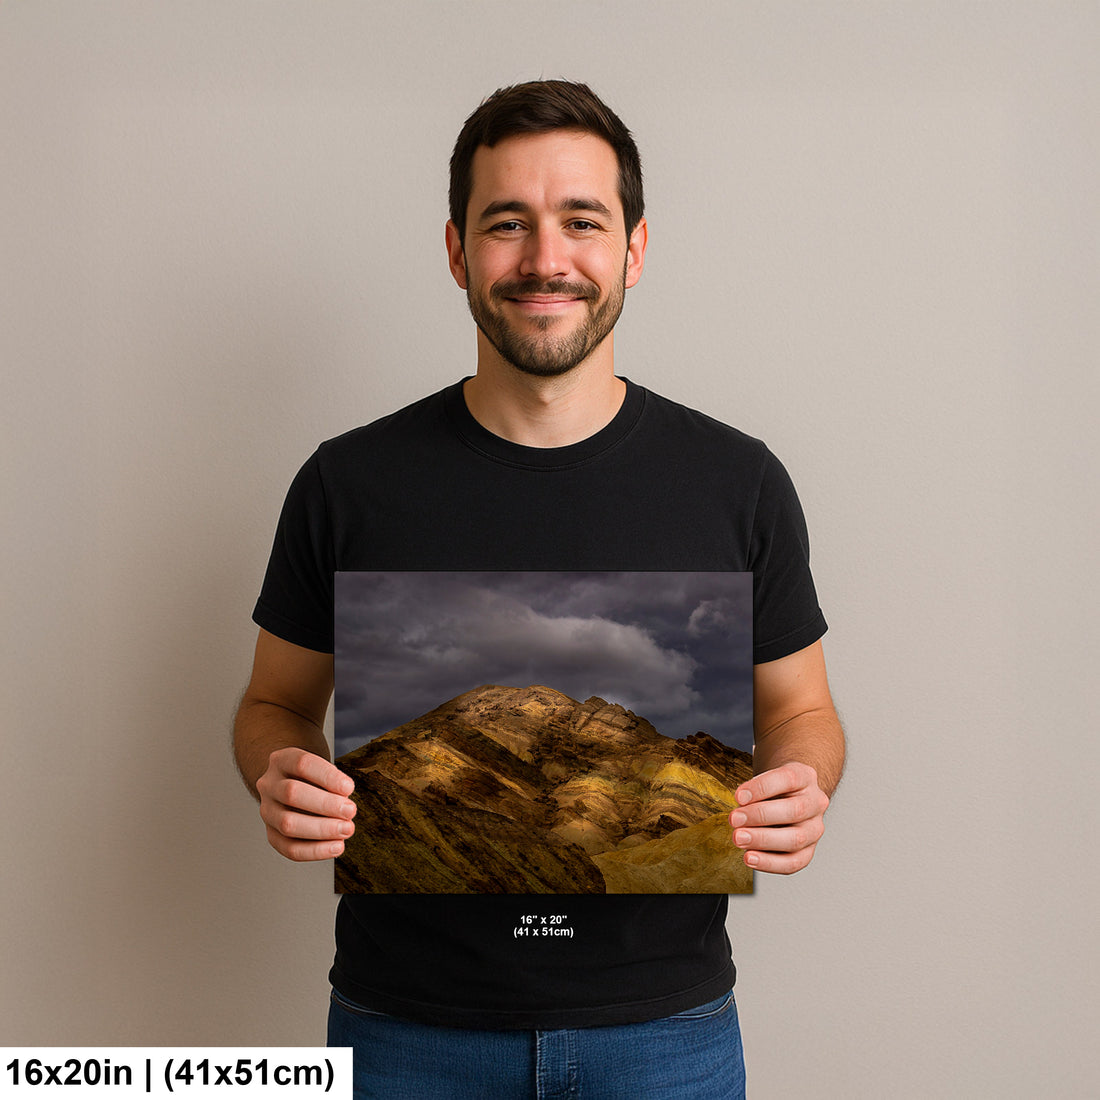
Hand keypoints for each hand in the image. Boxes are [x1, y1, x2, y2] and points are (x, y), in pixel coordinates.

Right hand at [256, 747, 356, 861]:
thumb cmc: (313, 777)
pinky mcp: (271, 834)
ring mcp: (267, 810)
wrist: (290, 785)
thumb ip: (332, 782)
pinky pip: (289, 848)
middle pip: (292, 793)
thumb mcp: (321, 768)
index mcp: (282, 760)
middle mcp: (269, 784)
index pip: (302, 764)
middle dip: (325, 805)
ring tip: (347, 829)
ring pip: (287, 823)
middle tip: (351, 811)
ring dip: (322, 829)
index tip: (349, 787)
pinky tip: (336, 847)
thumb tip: (345, 802)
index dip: (327, 776)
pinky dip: (315, 851)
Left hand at [730, 762, 828, 874]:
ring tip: (739, 839)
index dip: (761, 788)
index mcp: (805, 777)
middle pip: (794, 811)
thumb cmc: (774, 788)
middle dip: (760, 816)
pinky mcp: (809, 850)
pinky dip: (770, 863)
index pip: (787, 779)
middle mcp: (815, 802)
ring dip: (763, 840)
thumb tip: (739, 804)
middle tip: (735, 820)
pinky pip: (794, 862)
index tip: (738, 797)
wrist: (791, 797)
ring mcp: (815, 828)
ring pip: (796, 839)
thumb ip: (754, 790)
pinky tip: (750, 858)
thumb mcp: (766, 777)